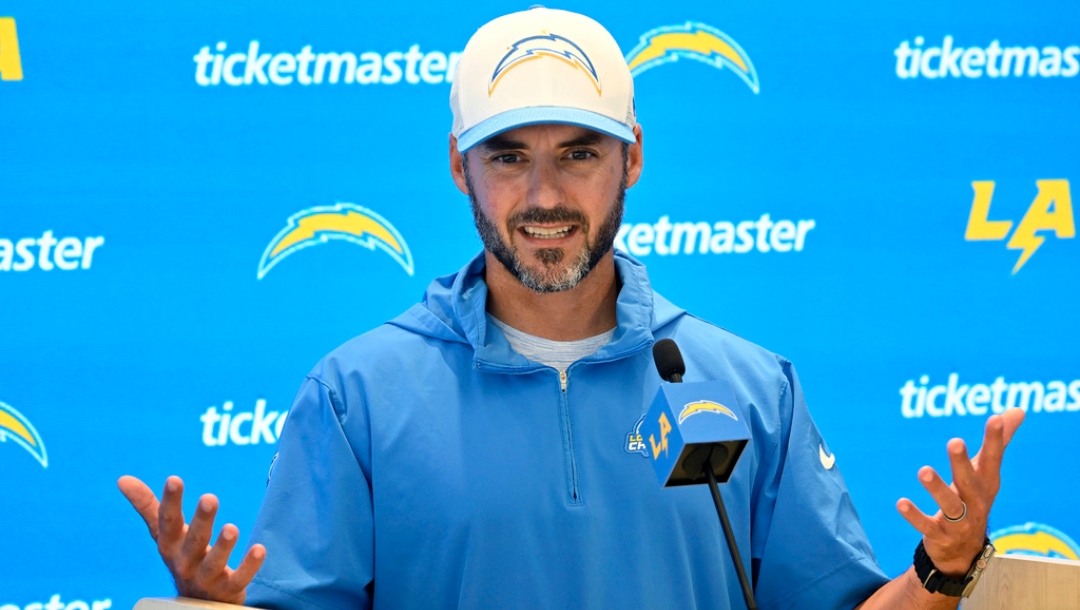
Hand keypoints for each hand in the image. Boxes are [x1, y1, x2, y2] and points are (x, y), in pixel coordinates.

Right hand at [118, 475, 265, 602]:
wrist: (195, 602)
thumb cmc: (181, 556)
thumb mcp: (164, 534)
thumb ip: (149, 507)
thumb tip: (122, 479)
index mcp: (171, 545)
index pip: (167, 523)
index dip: (170, 502)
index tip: (174, 479)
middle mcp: (186, 562)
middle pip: (194, 541)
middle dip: (201, 521)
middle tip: (210, 498)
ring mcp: (206, 578)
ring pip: (213, 563)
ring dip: (222, 546)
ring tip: (232, 528)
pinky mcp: (228, 590)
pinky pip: (239, 579)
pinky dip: (249, 566)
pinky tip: (260, 549)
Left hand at [896, 408, 1024, 576]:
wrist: (964, 551)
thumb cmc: (974, 499)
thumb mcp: (986, 473)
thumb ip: (999, 442)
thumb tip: (1017, 410)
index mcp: (987, 484)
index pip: (993, 459)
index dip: (995, 440)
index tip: (994, 418)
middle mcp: (976, 503)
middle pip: (970, 481)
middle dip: (962, 462)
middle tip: (954, 441)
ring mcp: (959, 522)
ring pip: (950, 505)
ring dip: (937, 488)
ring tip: (923, 471)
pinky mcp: (940, 535)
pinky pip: (927, 525)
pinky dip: (914, 515)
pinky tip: (901, 502)